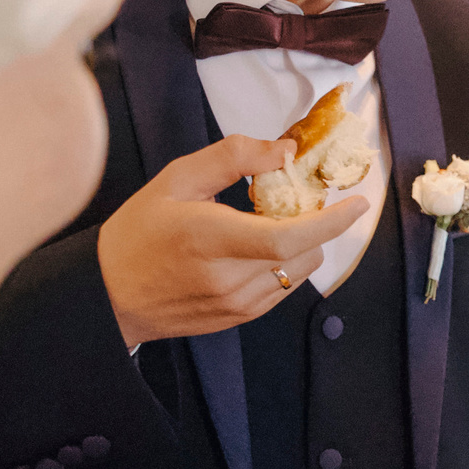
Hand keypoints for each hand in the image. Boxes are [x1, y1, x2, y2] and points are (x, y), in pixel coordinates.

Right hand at [97, 135, 366, 345]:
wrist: (110, 294)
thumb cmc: (139, 231)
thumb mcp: (177, 179)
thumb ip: (234, 157)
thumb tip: (284, 151)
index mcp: (210, 238)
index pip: (288, 236)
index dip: (332, 221)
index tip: (358, 202)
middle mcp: (229, 277)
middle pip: (304, 251)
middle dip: (314, 221)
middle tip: (291, 197)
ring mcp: (237, 304)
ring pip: (299, 269)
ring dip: (300, 243)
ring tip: (264, 223)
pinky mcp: (239, 317)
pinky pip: (283, 286)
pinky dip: (284, 262)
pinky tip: (253, 248)